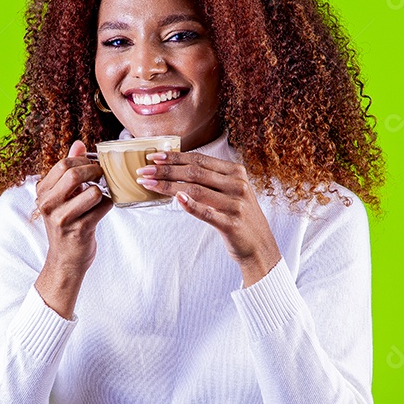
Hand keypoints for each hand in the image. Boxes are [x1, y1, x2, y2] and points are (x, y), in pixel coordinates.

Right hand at [33, 141, 112, 315]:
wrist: (66, 260)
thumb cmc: (67, 224)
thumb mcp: (62, 196)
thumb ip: (69, 169)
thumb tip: (79, 143)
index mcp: (42, 192)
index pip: (63, 164)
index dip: (83, 161)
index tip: (93, 166)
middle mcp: (48, 204)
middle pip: (74, 173)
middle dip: (95, 171)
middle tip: (102, 176)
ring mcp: (63, 219)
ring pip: (93, 191)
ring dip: (103, 191)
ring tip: (100, 197)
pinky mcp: (80, 230)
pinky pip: (104, 207)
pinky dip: (108, 205)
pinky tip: (102, 210)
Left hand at [136, 151, 281, 286]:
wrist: (259, 247)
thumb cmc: (239, 217)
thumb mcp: (231, 192)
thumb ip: (211, 179)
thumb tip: (177, 168)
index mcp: (236, 173)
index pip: (200, 160)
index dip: (175, 156)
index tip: (154, 156)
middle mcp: (237, 185)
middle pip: (195, 172)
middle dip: (166, 170)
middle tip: (144, 170)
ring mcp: (236, 205)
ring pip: (196, 190)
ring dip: (169, 186)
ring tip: (149, 184)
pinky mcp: (231, 224)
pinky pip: (207, 213)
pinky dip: (190, 205)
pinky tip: (176, 198)